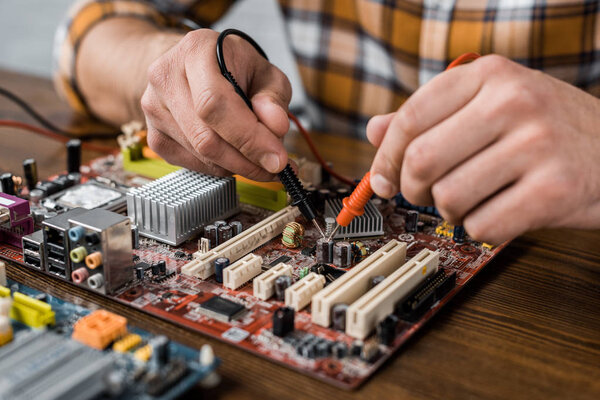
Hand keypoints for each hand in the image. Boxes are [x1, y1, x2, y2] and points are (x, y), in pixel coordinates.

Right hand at [141, 29, 291, 179]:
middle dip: (247, 160)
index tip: (277, 159)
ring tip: (259, 158)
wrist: (196, 67)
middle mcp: (166, 78)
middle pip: (205, 137)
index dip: (248, 137)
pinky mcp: (154, 136)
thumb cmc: (234, 67)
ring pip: (201, 155)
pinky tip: (234, 156)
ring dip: (237, 165)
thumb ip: (273, 98)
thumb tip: (276, 127)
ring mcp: (154, 109)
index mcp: (195, 51)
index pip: (215, 103)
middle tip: (275, 167)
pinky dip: (220, 167)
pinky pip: (192, 164)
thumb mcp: (265, 73)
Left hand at [367, 55, 599, 243]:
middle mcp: (512, 102)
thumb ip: (433, 115)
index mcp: (489, 75)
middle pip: (421, 160)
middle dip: (412, 189)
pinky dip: (482, 229)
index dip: (385, 157)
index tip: (383, 179)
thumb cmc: (548, 128)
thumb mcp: (492, 103)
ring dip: (451, 211)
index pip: (410, 118)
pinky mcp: (555, 190)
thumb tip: (374, 131)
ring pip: (448, 198)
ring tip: (474, 200)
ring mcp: (537, 145)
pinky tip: (501, 213)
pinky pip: (482, 226)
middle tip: (425, 195)